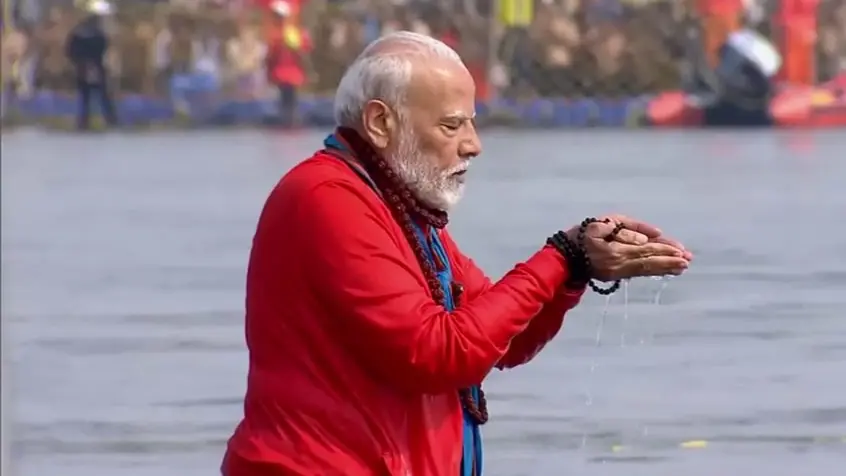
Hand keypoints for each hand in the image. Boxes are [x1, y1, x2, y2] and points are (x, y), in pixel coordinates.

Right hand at [566, 215, 690, 280]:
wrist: (563, 256)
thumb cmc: (581, 235)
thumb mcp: (602, 223)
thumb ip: (628, 227)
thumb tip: (652, 236)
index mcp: (615, 249)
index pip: (645, 250)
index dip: (664, 250)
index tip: (681, 251)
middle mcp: (619, 263)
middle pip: (648, 261)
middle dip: (669, 260)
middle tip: (688, 260)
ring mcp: (617, 272)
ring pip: (645, 269)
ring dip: (665, 268)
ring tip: (682, 267)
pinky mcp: (615, 276)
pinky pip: (638, 272)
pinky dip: (653, 270)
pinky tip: (665, 270)